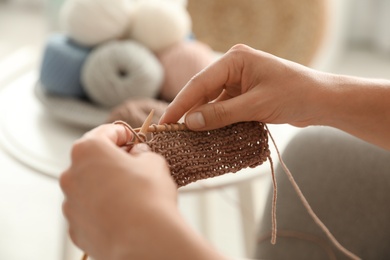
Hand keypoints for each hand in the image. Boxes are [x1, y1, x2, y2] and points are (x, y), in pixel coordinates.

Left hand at [60, 124, 224, 259]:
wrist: (144, 240)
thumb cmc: (148, 196)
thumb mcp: (153, 162)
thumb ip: (141, 153)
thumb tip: (137, 154)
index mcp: (88, 150)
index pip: (105, 132)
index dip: (124, 134)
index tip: (134, 139)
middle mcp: (71, 174)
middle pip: (92, 160)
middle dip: (112, 160)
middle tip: (134, 165)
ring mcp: (70, 203)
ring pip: (88, 187)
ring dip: (105, 185)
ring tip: (130, 194)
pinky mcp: (74, 227)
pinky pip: (88, 211)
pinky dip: (101, 209)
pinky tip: (122, 213)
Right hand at [160, 44, 326, 129]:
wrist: (322, 101)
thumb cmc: (295, 95)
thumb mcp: (256, 106)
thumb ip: (221, 114)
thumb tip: (190, 122)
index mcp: (235, 59)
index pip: (200, 83)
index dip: (180, 104)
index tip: (165, 122)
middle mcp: (234, 67)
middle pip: (203, 91)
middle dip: (188, 111)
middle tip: (171, 131)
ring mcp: (239, 80)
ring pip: (211, 100)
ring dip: (202, 117)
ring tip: (185, 135)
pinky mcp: (244, 93)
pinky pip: (223, 106)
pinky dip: (215, 119)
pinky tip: (206, 132)